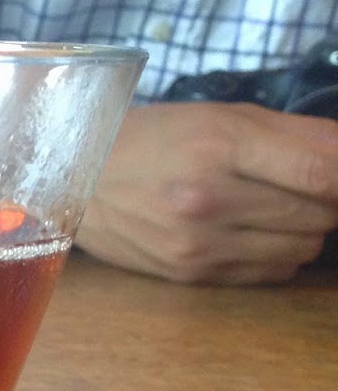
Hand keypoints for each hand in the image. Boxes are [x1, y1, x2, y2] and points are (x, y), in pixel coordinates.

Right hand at [74, 102, 337, 283]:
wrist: (77, 182)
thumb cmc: (153, 140)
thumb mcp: (219, 116)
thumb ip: (294, 133)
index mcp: (217, 147)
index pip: (321, 172)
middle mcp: (208, 201)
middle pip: (318, 215)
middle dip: (325, 200)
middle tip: (302, 185)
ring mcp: (198, 244)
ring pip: (301, 249)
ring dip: (303, 230)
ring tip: (275, 209)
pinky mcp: (190, 274)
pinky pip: (270, 273)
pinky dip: (277, 254)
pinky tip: (253, 233)